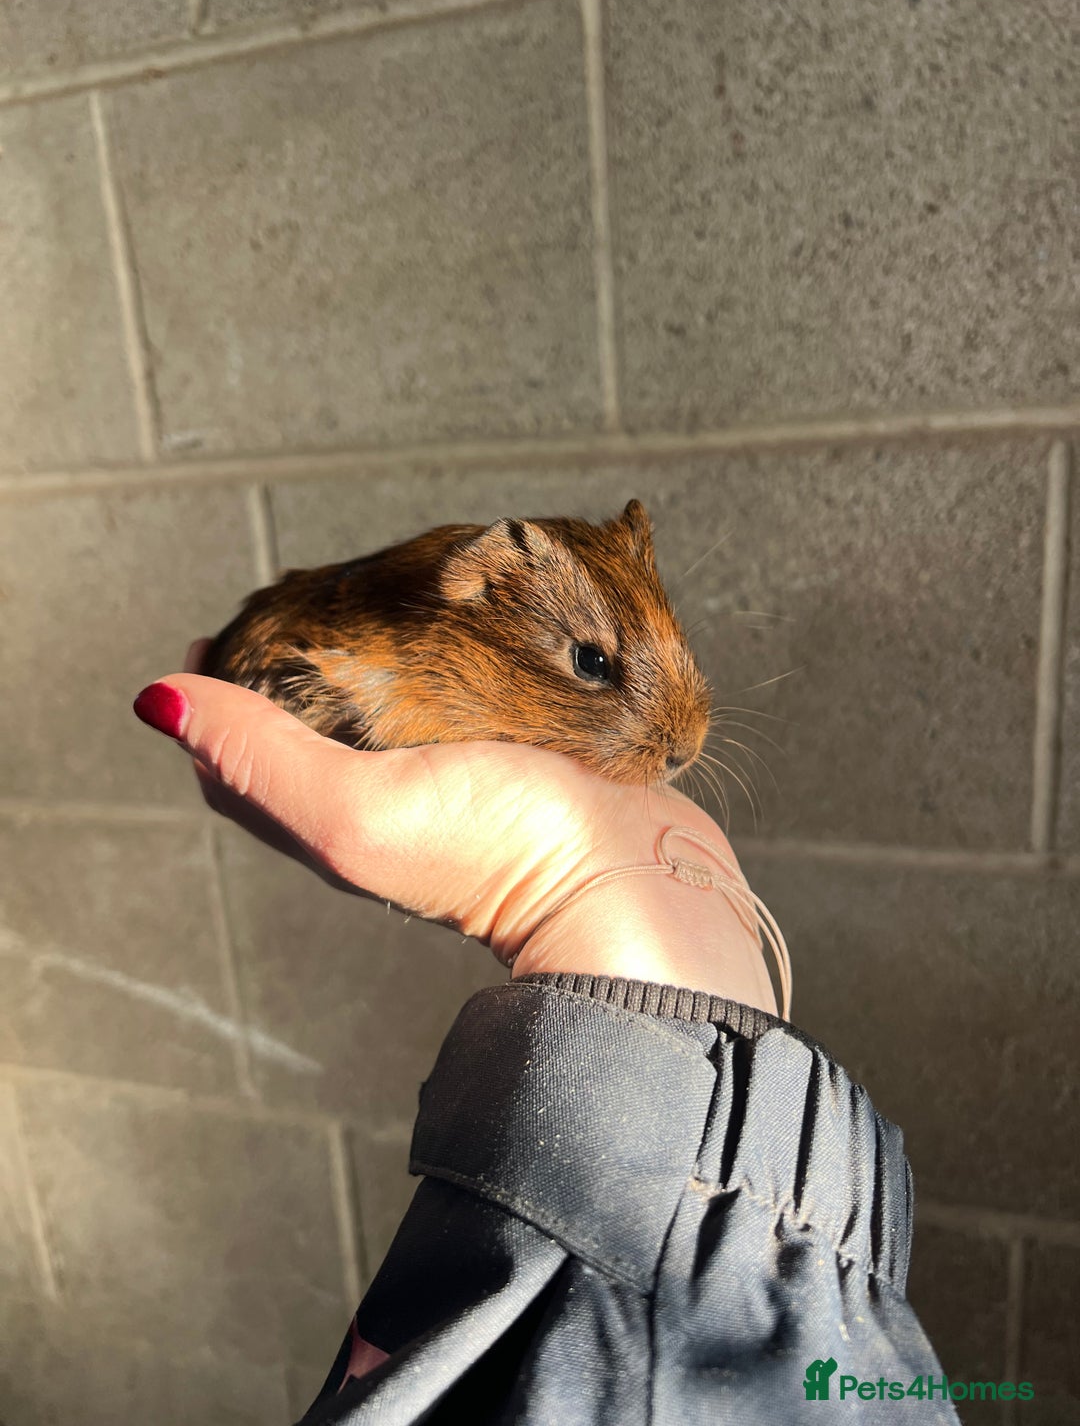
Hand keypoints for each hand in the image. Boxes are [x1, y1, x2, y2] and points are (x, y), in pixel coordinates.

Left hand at [131, 641, 778, 1012]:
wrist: (635, 879)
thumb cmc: (498, 853)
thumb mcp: (354, 809)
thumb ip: (259, 757)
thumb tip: (155, 698)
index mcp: (335, 812)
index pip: (245, 749)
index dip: (223, 684)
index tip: (232, 622)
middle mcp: (392, 790)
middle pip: (321, 714)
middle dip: (305, 649)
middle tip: (314, 591)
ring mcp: (461, 766)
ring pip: (400, 693)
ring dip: (387, 641)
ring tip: (390, 586)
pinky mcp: (523, 743)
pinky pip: (472, 687)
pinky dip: (458, 649)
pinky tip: (474, 614)